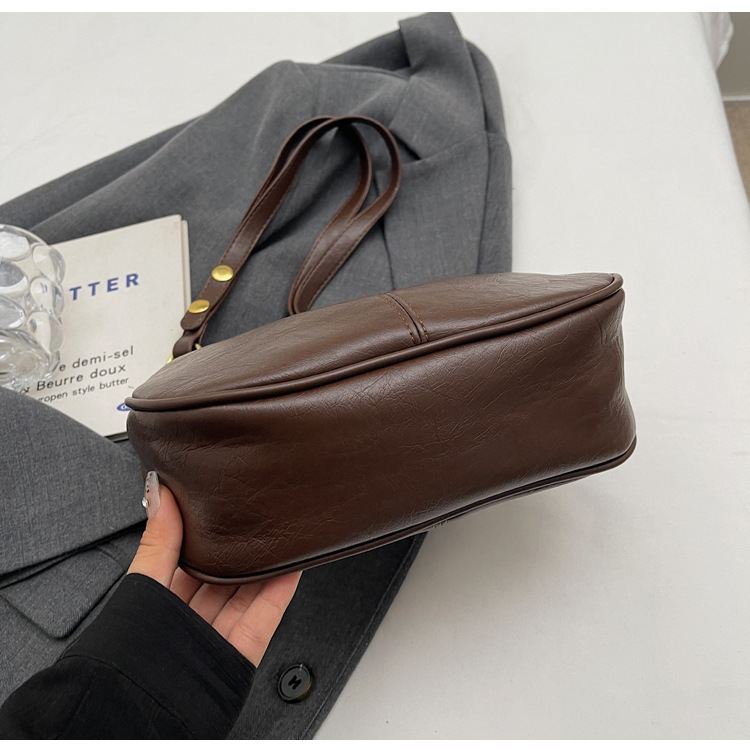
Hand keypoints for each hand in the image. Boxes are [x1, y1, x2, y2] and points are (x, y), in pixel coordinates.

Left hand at [127, 472, 300, 666]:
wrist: (139, 710)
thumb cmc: (129, 654)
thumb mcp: (143, 584)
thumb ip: (159, 541)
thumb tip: (160, 493)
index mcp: (161, 601)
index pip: (190, 560)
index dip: (209, 537)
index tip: (226, 510)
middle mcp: (190, 619)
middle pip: (223, 576)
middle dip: (242, 550)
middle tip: (260, 519)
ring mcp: (218, 635)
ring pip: (248, 593)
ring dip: (266, 567)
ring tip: (282, 536)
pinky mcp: (241, 652)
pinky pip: (265, 615)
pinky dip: (280, 591)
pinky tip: (292, 567)